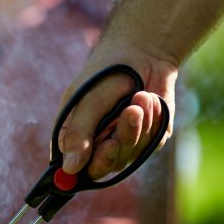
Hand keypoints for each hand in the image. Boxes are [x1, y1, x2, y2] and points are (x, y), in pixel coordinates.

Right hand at [56, 40, 178, 178]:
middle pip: (107, 165)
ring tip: (141, 95)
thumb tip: (69, 169)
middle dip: (123, 137)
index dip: (91, 164)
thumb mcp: (88, 100)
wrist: (142, 54)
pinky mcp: (147, 142)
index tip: (108, 145)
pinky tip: (150, 99)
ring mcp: (123, 147)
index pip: (76, 168)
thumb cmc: (105, 74)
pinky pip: (152, 144)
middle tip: (132, 111)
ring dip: (139, 124)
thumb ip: (78, 133)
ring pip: (131, 154)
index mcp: (74, 139)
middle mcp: (96, 148)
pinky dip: (153, 120)